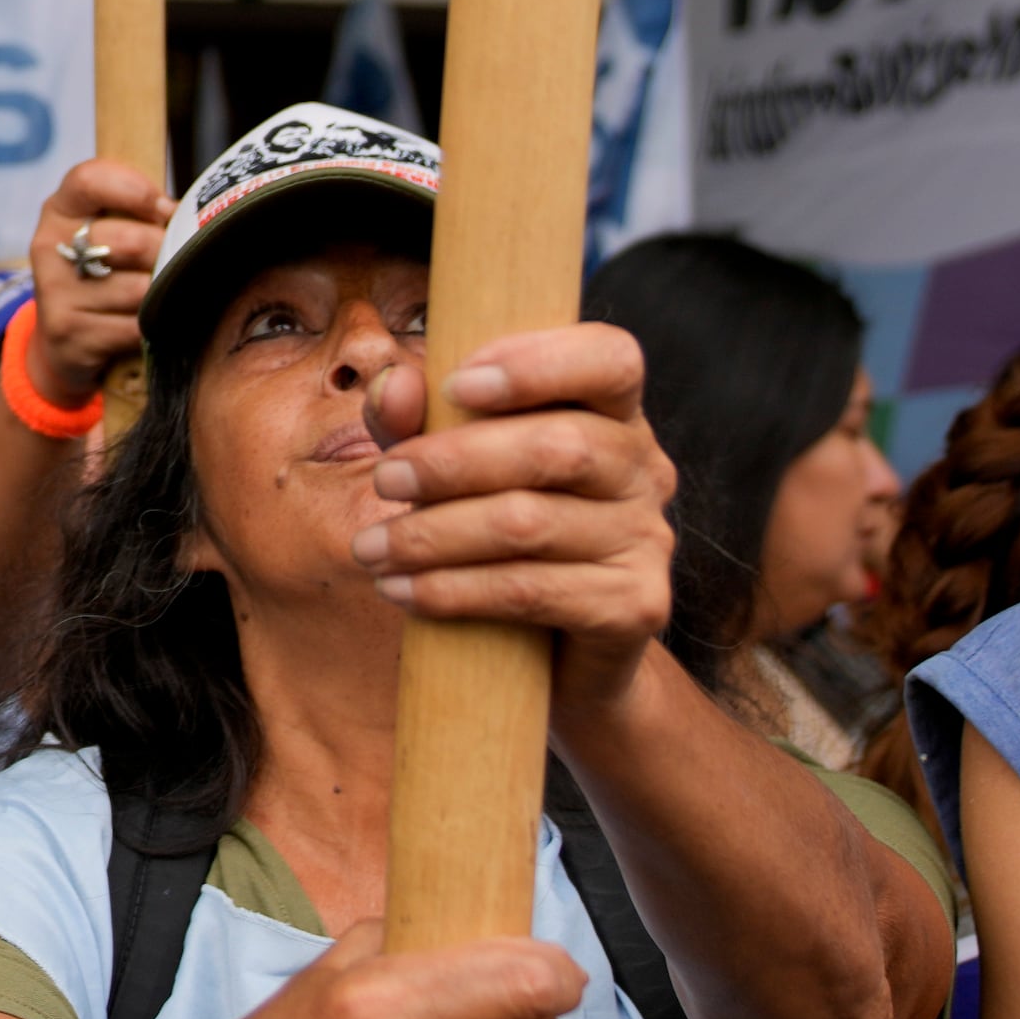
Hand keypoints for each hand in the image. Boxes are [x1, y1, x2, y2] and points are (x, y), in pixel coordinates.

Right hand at [19, 158, 169, 406]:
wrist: (69, 340)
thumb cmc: (107, 271)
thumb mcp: (113, 229)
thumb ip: (142, 212)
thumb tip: (189, 219)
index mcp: (60, 209)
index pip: (90, 180)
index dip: (137, 192)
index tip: (164, 211)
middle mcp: (50, 245)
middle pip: (130, 240)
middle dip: (166, 254)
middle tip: (174, 263)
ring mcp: (55, 291)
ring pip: (139, 290)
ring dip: (163, 296)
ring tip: (162, 296)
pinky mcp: (66, 332)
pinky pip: (135, 327)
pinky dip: (153, 328)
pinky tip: (149, 325)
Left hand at [358, 321, 677, 721]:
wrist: (557, 659)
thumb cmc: (497, 535)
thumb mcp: (451, 466)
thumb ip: (419, 420)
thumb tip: (393, 385)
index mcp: (613, 413)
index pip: (610, 359)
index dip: (539, 363)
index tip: (455, 384)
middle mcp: (644, 469)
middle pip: (559, 447)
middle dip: (454, 462)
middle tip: (384, 480)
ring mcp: (647, 540)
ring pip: (531, 524)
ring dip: (434, 534)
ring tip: (372, 548)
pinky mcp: (635, 607)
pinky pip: (532, 591)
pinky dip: (453, 591)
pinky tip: (403, 592)